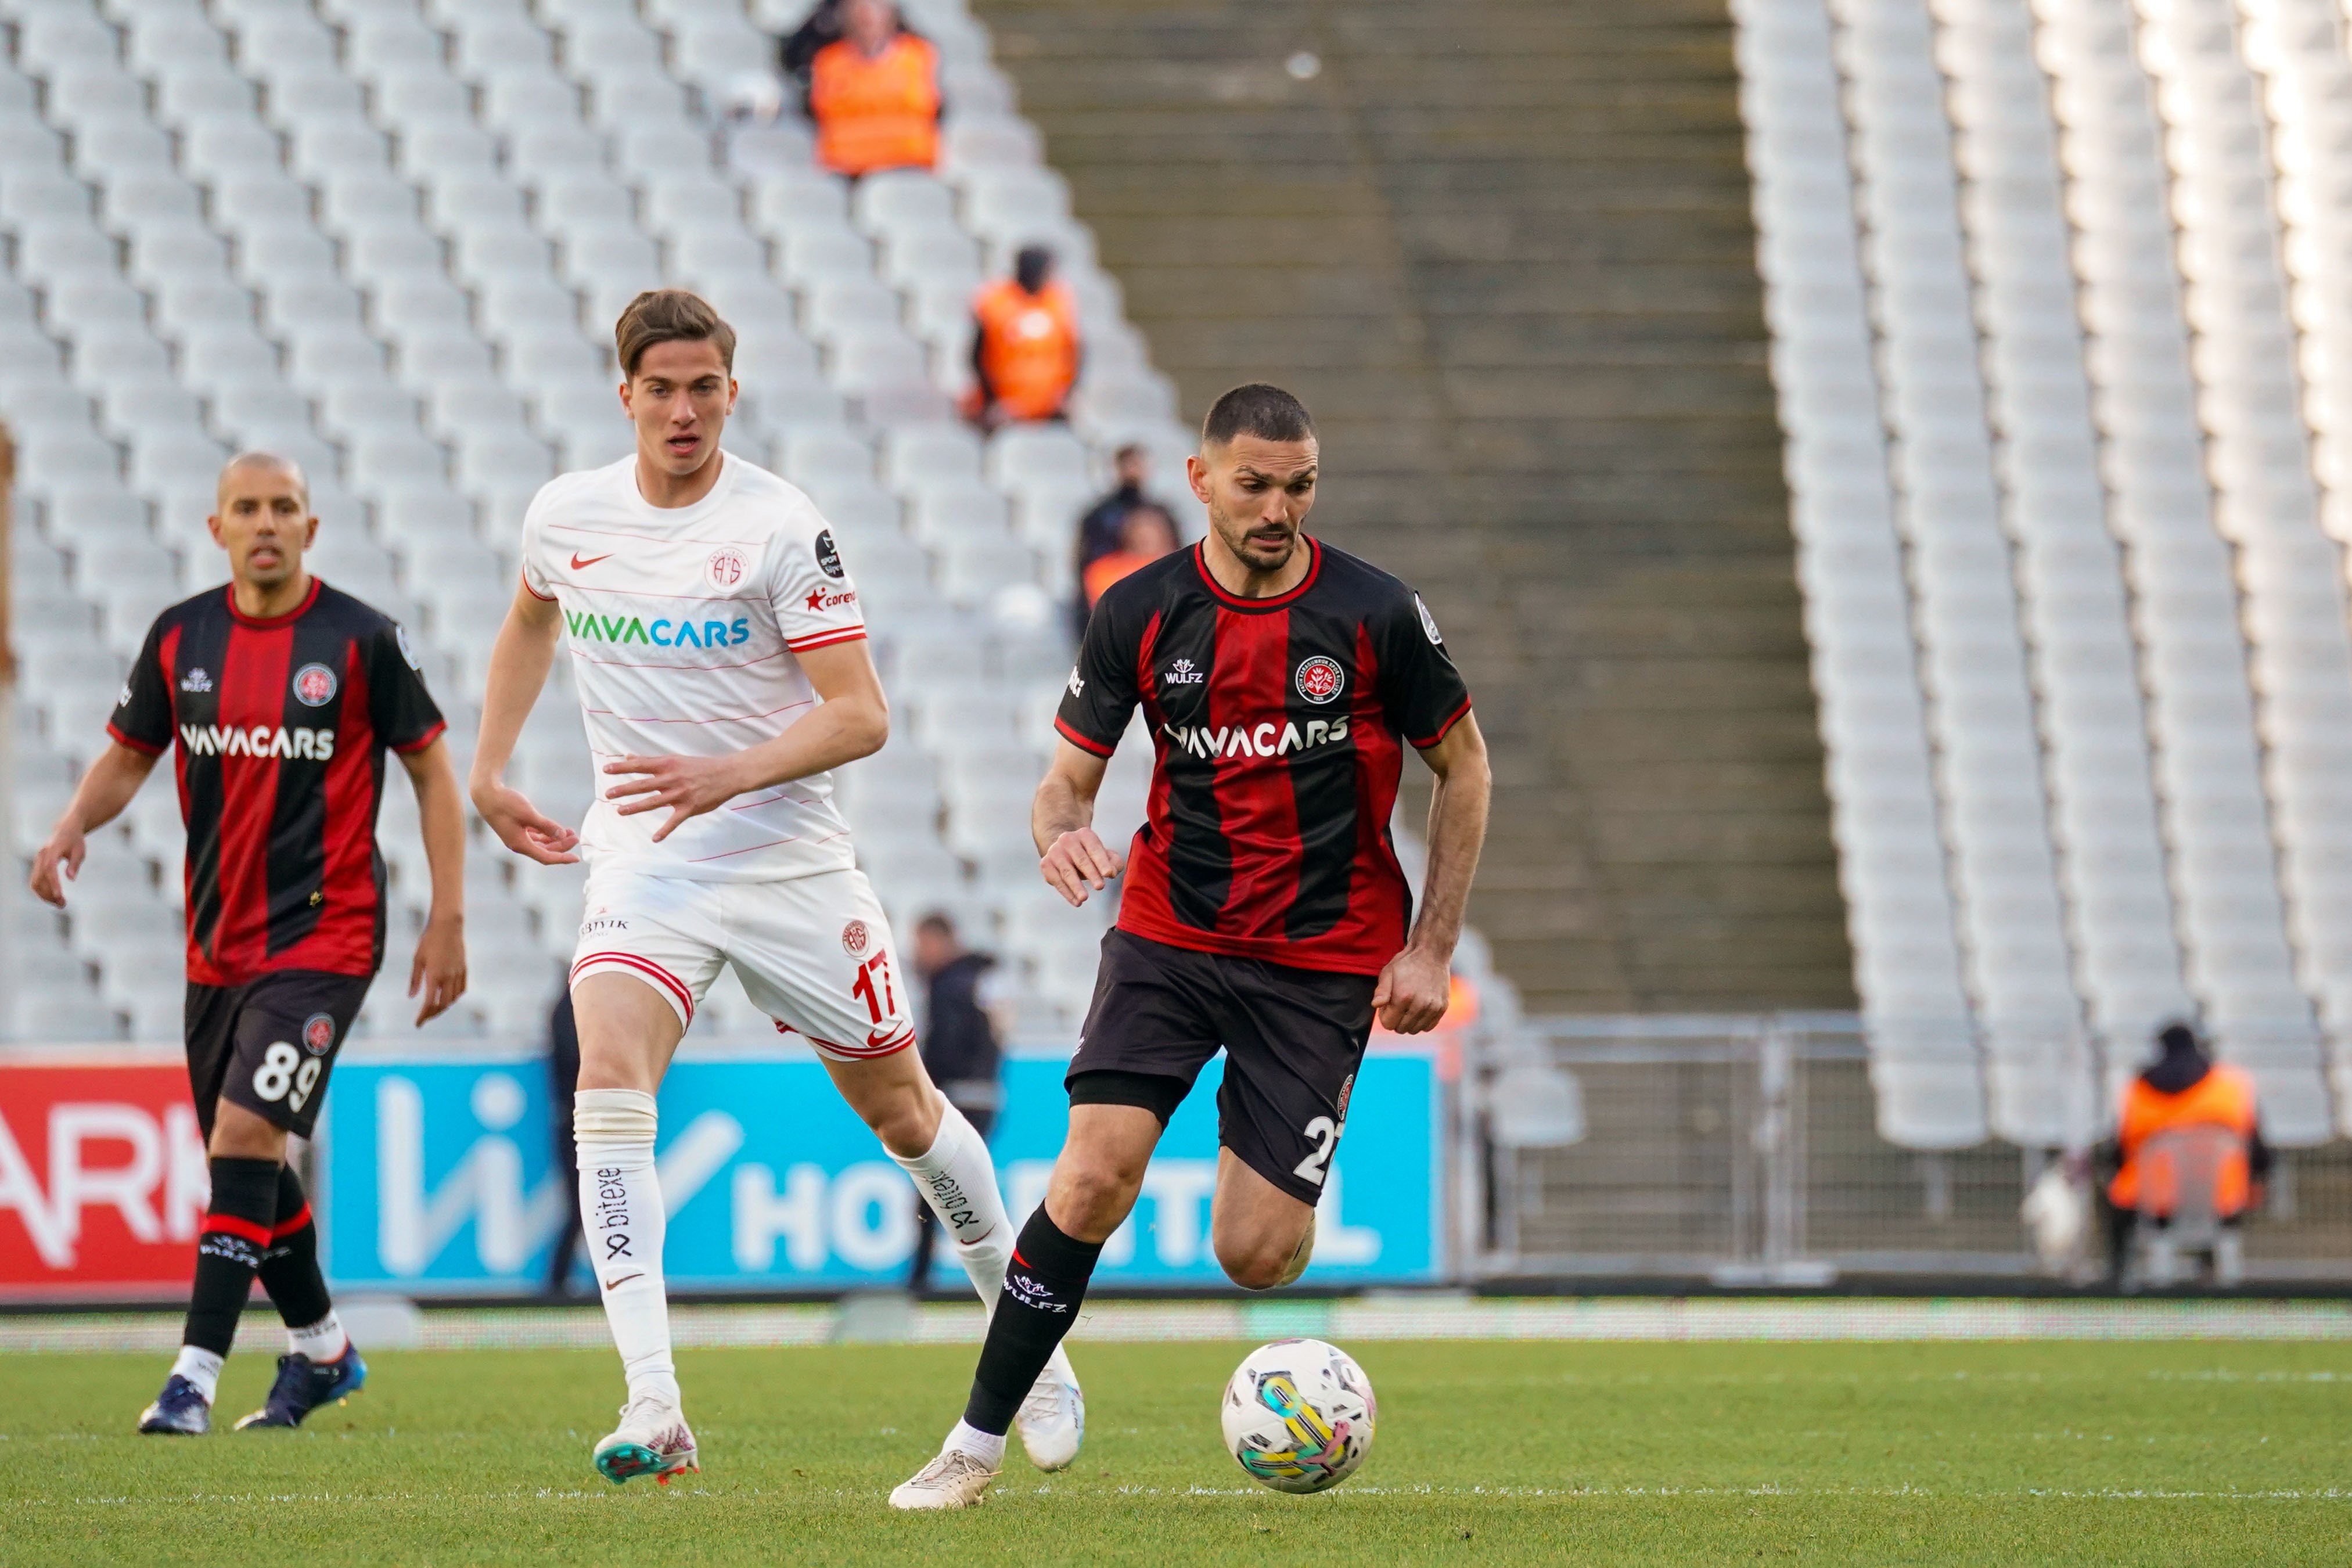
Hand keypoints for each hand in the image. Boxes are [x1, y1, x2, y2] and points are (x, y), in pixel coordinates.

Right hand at [28, 821, 86, 907]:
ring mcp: (37, 861)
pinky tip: (53, 898)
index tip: (59, 895)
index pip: (49, 869)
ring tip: (60, 903)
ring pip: (35, 882)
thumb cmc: (75, 840)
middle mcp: (41, 856)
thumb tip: (71, 878)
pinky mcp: (37, 866)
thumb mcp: (79, 851)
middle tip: (63, 904)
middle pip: (40, 879)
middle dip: (49, 894)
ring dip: (45, 895)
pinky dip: (42, 891)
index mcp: (51, 850)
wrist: (65, 830)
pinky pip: (36, 881)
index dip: (53, 883)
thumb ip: (75, 864)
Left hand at [409, 912, 467, 1023]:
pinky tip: (448, 997)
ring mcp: (458, 973)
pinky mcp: (463, 969)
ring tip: (434, 1009)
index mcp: (434, 976)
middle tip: (424, 1018)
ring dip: (443, 1006)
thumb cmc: (429, 941)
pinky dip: (454, 997)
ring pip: (453, 998)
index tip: (417, 1024)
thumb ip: (415, 979)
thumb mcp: (417, 959)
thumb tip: (412, 996)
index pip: (429, 1003)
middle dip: (432, 1014)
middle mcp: (448, 977)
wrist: (448, 926)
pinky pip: (461, 989)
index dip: (423, 1016)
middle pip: (442, 1004)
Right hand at [472, 778, 580, 864]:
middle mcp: (518, 844)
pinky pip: (535, 836)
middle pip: (545, 851)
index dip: (562, 858)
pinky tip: (556, 829)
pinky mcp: (516, 829)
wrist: (485, 794)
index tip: (577, 858)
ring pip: (540, 844)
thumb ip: (546, 826)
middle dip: (562, 846)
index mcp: (520, 844)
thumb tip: (562, 835)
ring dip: (556, 839)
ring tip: (570, 832)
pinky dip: (546, 834)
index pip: (546, 857)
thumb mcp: (529, 814)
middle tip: (576, 837)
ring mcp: (516, 837)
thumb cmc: (505, 803)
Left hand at [603, 752, 744, 841]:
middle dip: (625, 789)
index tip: (606, 769)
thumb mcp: (675, 759)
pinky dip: (665, 831)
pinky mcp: (690, 808)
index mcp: (668, 765)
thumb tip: (628, 756)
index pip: (641, 765)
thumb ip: (651, 760)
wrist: (727, 774)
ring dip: (636, 807)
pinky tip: (655, 839)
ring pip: (654, 802)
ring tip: (619, 811)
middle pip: (644, 785)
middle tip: (608, 793)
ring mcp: (681, 794)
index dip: (623, 767)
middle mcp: (672, 779)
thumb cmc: (700, 766)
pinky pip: (675, 821)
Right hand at [1041, 826, 1123, 906]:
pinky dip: (1067, 893)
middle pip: (1081, 859)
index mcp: (1084, 834)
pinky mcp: (1045, 864)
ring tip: (1084, 898)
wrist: (1063, 849)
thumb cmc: (1087, 854)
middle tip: (1100, 887)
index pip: (1095, 848)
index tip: (1108, 874)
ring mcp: (1055, 851)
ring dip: (1076, 886)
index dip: (1102, 861)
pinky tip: (1076, 902)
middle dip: (1091, 874)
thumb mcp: (1102, 854)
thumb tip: (1112, 873)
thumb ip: (1113, 862)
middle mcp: (1067, 840)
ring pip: (1067, 871)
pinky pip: (1057, 881)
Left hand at [1371, 946, 1451, 1033]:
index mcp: (1403, 997)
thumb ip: (1381, 991)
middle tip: (1398, 1003)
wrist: (1432, 953)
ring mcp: (1433, 1007)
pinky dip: (1421, 1021)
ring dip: (1408, 1021)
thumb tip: (1376, 1005)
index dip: (1385, 1015)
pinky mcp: (1442, 1008)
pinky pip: (1428, 1026)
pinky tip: (1419, 1009)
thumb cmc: (1407, 963)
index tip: (1388, 1004)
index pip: (1388, 1024)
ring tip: (1409, 1005)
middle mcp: (1420, 1005)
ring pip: (1414, 1030)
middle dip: (1396, 1018)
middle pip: (1401, 1029)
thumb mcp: (1388, 972)